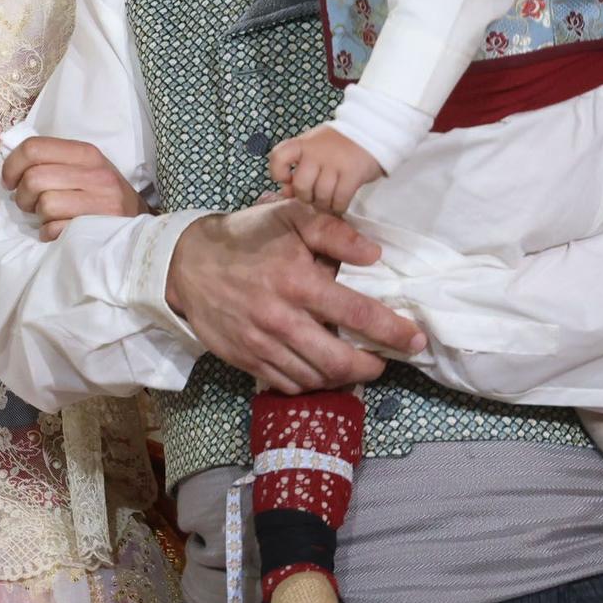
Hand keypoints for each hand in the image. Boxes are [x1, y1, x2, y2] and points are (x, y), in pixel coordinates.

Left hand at [0, 136, 148, 240]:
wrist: (139, 229)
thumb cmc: (103, 197)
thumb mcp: (85, 169)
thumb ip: (54, 161)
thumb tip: (10, 165)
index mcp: (86, 153)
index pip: (34, 148)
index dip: (12, 166)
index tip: (10, 182)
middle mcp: (95, 174)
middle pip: (34, 179)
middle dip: (23, 196)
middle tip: (29, 204)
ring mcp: (100, 202)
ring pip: (44, 205)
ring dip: (38, 217)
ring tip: (48, 218)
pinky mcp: (99, 229)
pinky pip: (54, 230)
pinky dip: (49, 234)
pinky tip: (58, 232)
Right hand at [165, 202, 422, 392]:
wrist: (187, 264)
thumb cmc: (247, 238)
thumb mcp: (290, 217)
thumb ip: (335, 232)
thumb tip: (374, 255)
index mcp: (297, 281)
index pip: (358, 315)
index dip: (393, 332)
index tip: (415, 339)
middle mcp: (280, 319)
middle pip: (339, 362)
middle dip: (371, 367)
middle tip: (383, 360)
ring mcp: (261, 344)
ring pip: (315, 378)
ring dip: (343, 377)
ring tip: (355, 365)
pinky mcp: (246, 360)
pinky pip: (288, 385)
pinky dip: (311, 383)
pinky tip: (320, 369)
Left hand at [269, 124, 384, 213]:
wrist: (371, 131)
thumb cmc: (337, 145)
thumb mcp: (313, 149)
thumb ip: (297, 168)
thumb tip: (286, 192)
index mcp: (303, 144)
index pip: (278, 157)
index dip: (278, 172)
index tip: (288, 179)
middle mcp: (316, 152)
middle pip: (301, 186)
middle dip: (307, 197)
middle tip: (315, 197)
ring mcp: (335, 162)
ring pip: (321, 195)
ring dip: (324, 204)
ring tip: (329, 201)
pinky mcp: (352, 173)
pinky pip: (339, 199)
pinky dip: (338, 207)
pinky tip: (340, 204)